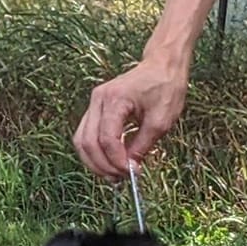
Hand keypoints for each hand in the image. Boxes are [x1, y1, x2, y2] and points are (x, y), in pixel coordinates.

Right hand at [73, 57, 188, 179]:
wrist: (162, 66)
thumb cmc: (165, 87)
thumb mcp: (161, 121)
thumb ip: (142, 145)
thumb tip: (129, 167)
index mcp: (115, 99)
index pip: (107, 139)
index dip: (117, 161)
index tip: (133, 173)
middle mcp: (98, 100)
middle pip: (87, 142)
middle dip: (103, 165)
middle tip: (121, 179)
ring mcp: (94, 103)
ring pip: (81, 140)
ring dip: (94, 162)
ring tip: (114, 175)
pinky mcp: (96, 108)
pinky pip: (86, 134)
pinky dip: (94, 152)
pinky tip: (109, 162)